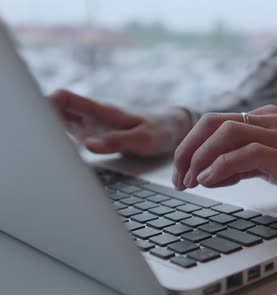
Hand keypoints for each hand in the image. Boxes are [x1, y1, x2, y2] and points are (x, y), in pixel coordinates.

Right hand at [50, 89, 192, 156]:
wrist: (171, 130)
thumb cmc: (159, 132)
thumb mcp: (142, 139)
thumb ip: (117, 141)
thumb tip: (89, 145)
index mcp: (103, 111)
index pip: (66, 98)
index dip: (47, 102)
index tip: (38, 116)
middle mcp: (94, 115)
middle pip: (58, 107)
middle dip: (44, 116)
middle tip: (40, 134)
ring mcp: (93, 124)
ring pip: (63, 119)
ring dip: (51, 127)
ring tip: (46, 143)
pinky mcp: (96, 134)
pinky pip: (73, 132)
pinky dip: (62, 137)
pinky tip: (59, 148)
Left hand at [172, 105, 276, 212]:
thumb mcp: (276, 163)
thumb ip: (246, 162)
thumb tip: (213, 172)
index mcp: (266, 119)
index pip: (214, 123)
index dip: (191, 147)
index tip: (182, 173)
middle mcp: (270, 121)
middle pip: (212, 122)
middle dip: (187, 149)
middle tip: (178, 178)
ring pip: (225, 133)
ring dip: (199, 158)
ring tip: (191, 182)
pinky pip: (246, 153)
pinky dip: (221, 166)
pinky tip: (211, 182)